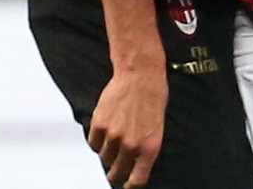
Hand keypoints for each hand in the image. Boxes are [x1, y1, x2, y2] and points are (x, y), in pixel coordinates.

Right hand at [88, 68, 166, 188]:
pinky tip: (106, 129)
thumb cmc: (154, 96)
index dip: (131, 185)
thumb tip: (135, 163)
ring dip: (108, 152)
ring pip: (104, 157)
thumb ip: (146, 146)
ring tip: (116, 137)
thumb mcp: (158, 126)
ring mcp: (113, 135)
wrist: (141, 74)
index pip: (137, 179)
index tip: (128, 185)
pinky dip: (98, 140)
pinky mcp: (99, 125)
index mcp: (150, 146)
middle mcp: (131, 144)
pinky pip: (93, 143)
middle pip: (116, 172)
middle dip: (116, 172)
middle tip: (116, 169)